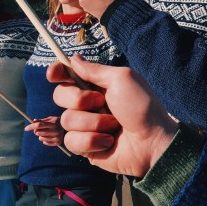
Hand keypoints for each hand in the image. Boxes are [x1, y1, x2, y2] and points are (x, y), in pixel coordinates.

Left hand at [25, 116, 63, 145]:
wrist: (71, 129)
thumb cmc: (58, 122)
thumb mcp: (51, 119)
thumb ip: (42, 120)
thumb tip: (33, 121)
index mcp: (53, 123)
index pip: (39, 125)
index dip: (31, 126)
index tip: (25, 129)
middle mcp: (56, 130)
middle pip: (38, 133)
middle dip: (36, 131)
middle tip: (39, 129)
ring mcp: (57, 137)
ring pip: (40, 138)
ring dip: (41, 136)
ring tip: (46, 133)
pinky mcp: (58, 142)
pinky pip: (45, 142)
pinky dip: (45, 140)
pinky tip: (50, 137)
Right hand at [48, 55, 177, 176]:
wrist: (152, 141)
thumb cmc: (142, 107)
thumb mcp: (122, 79)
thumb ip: (95, 70)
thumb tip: (74, 59)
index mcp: (98, 85)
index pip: (68, 75)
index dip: (57, 72)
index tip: (53, 73)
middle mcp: (89, 104)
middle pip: (60, 95)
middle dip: (79, 99)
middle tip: (101, 102)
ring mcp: (86, 126)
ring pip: (66, 120)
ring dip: (93, 123)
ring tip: (114, 126)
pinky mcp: (85, 146)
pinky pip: (71, 141)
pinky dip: (92, 141)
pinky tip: (109, 142)